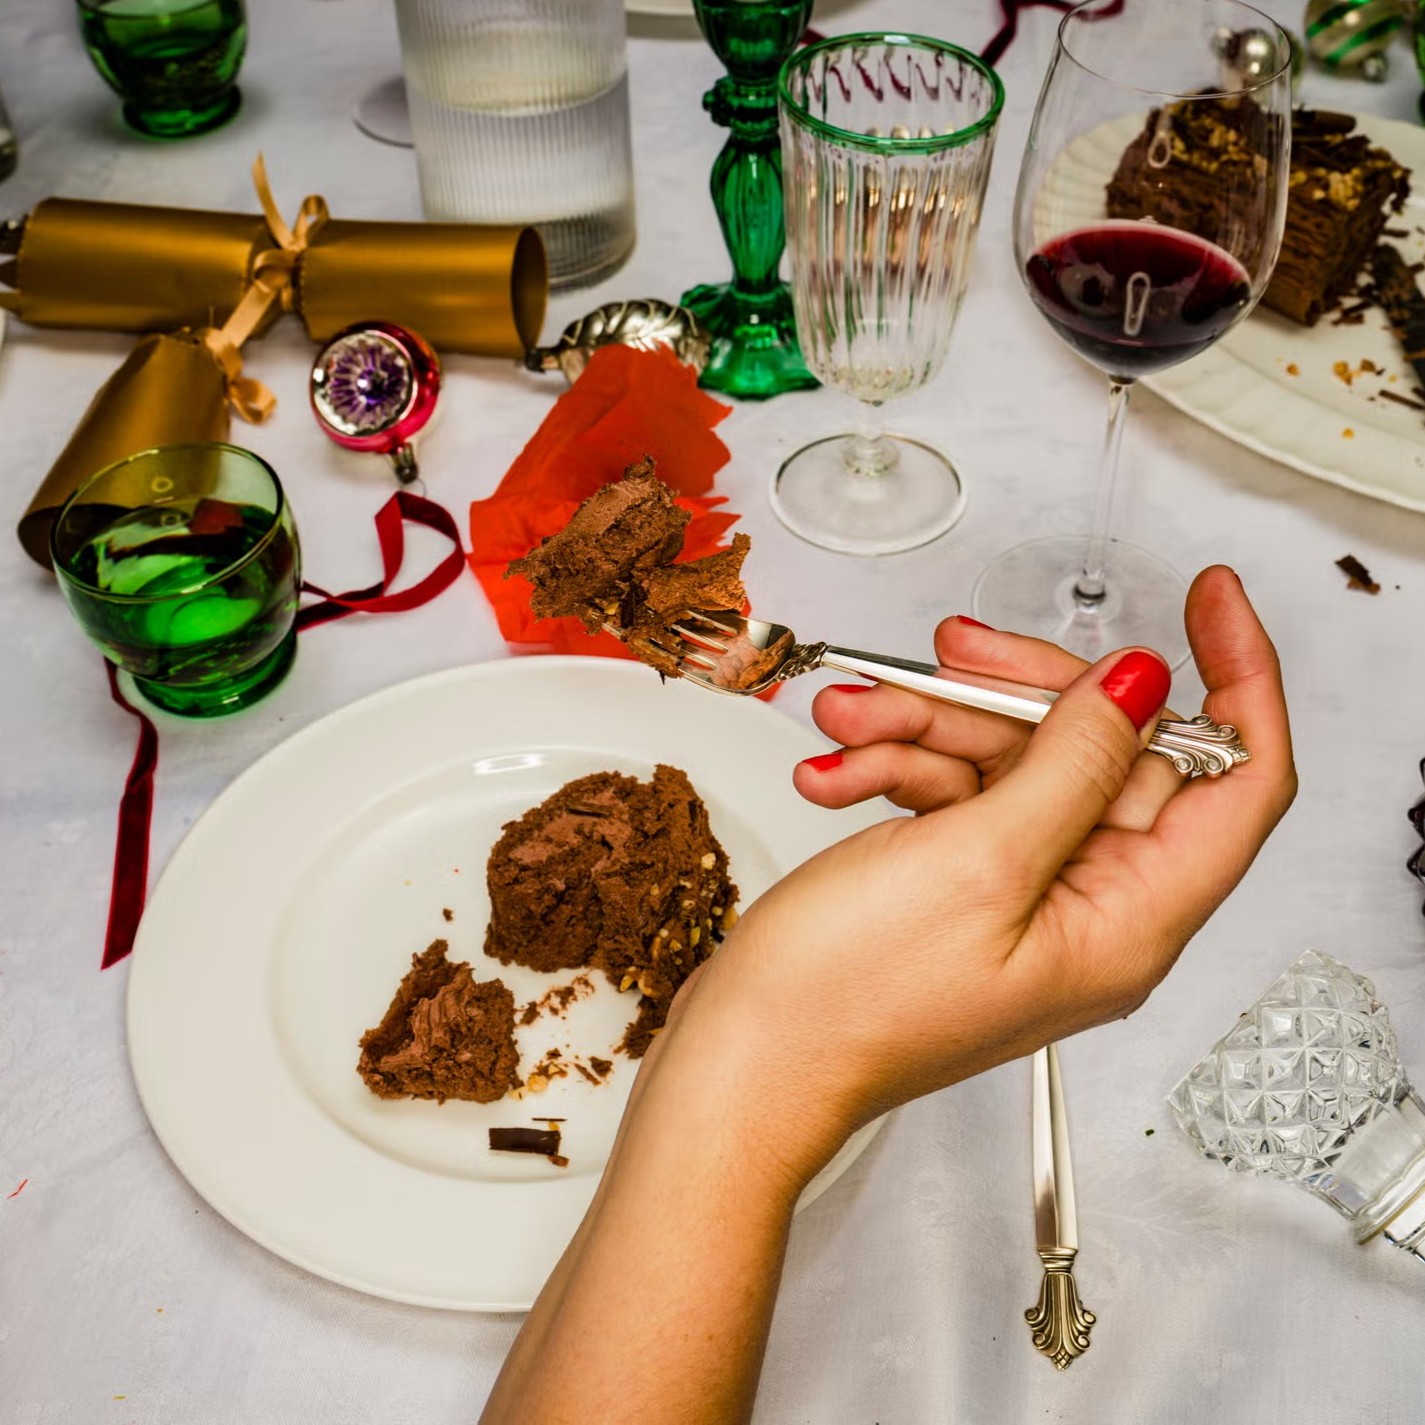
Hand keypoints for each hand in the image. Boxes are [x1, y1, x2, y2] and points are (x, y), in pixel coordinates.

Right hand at [659, 565, 1295, 1188]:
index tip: (1210, 604)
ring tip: (855, 722)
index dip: (1239, 681)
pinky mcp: (959, 879)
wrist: (747, 1056)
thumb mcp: (978, 862)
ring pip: (1013, 759)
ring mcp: (1019, 892)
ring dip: (928, 727)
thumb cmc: (848, 1005)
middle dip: (1017, 693)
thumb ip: (1074, 764)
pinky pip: (955, 790)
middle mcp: (1087, 907)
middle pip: (1102, 751)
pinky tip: (840, 770)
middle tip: (959, 657)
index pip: (1239, 782)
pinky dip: (898, 765)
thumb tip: (1140, 687)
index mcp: (1128, 921)